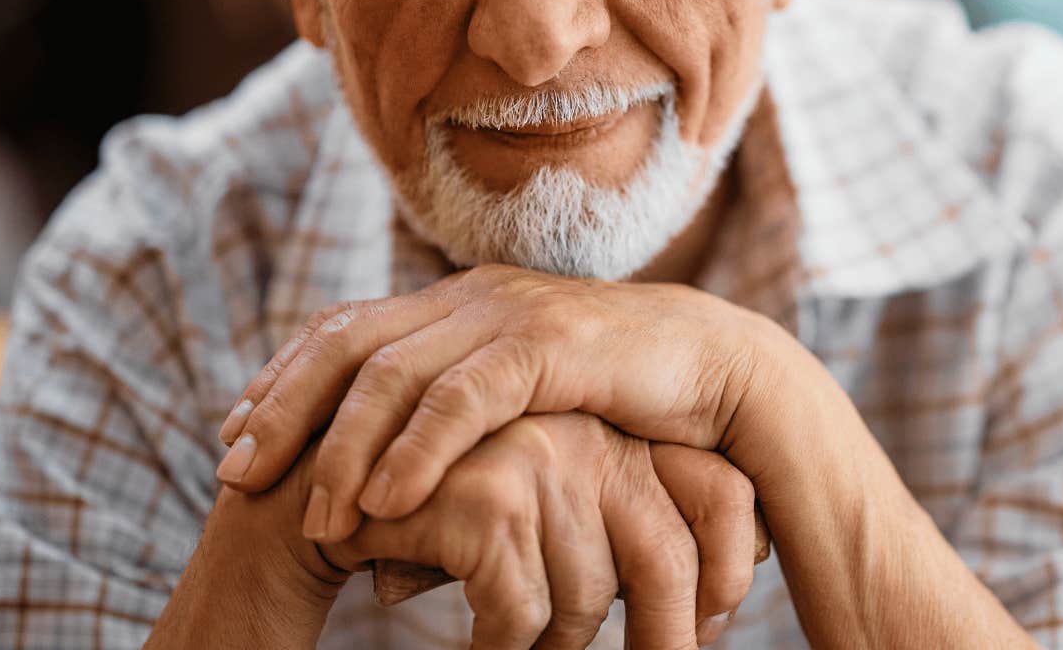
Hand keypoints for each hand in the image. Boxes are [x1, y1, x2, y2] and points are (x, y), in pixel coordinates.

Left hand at [216, 267, 792, 537]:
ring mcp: (509, 314)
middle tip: (235, 474)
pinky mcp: (549, 344)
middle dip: (283, 409)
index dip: (282, 381)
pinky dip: (416, 449)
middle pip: (347, 342)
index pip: (346, 331)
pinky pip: (463, 397)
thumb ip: (453, 456)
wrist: (721, 376)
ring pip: (392, 372)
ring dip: (341, 445)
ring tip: (310, 511)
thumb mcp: (522, 425)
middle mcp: (472, 298)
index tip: (232, 437)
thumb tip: (379, 534)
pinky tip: (384, 497)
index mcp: (458, 305)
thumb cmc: (621, 411)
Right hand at [320, 411, 763, 648]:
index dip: (733, 569)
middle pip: (668, 560)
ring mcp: (540, 461)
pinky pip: (522, 613)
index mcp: (620, 434)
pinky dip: (502, 649)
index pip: (722, 493)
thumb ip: (615, 534)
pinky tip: (480, 647)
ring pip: (587, 599)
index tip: (710, 631)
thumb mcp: (551, 512)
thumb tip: (703, 617)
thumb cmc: (454, 515)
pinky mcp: (488, 498)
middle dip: (666, 641)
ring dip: (555, 649)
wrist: (328, 488)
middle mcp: (591, 439)